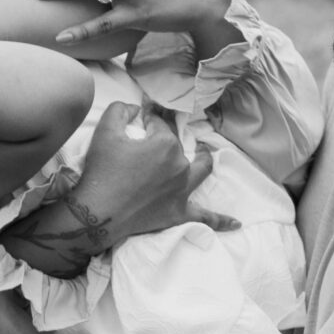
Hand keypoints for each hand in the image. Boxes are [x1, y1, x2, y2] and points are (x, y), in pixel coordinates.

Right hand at [75, 101, 238, 239]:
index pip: (159, 124)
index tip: (139, 118)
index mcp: (165, 144)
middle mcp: (180, 165)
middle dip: (168, 136)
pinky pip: (205, 217)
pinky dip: (221, 220)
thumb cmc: (101, 171)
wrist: (98, 213)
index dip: (147, 119)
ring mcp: (182, 190)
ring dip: (204, 159)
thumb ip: (121, 110)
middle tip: (157, 135)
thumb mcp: (105, 131)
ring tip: (202, 153)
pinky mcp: (179, 213)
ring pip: (202, 170)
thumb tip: (135, 109)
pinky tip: (236, 224)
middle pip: (177, 145)